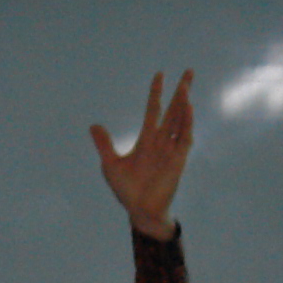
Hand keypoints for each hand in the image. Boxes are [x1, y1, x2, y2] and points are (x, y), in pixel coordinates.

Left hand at [90, 69, 196, 241]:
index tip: (159, 75)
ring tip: (186, 84)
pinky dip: (187, 123)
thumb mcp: (110, 164)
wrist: (140, 210)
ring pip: (180, 120)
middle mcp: (161, 141)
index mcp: (146, 140)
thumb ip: (105, 144)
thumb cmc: (127, 190)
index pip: (154, 110)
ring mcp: (171, 150)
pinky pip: (185, 138)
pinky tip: (188, 108)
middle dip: (180, 91)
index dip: (156, 93)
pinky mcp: (178, 160)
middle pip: (173, 110)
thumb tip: (93, 126)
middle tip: (188, 72)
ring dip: (184, 103)